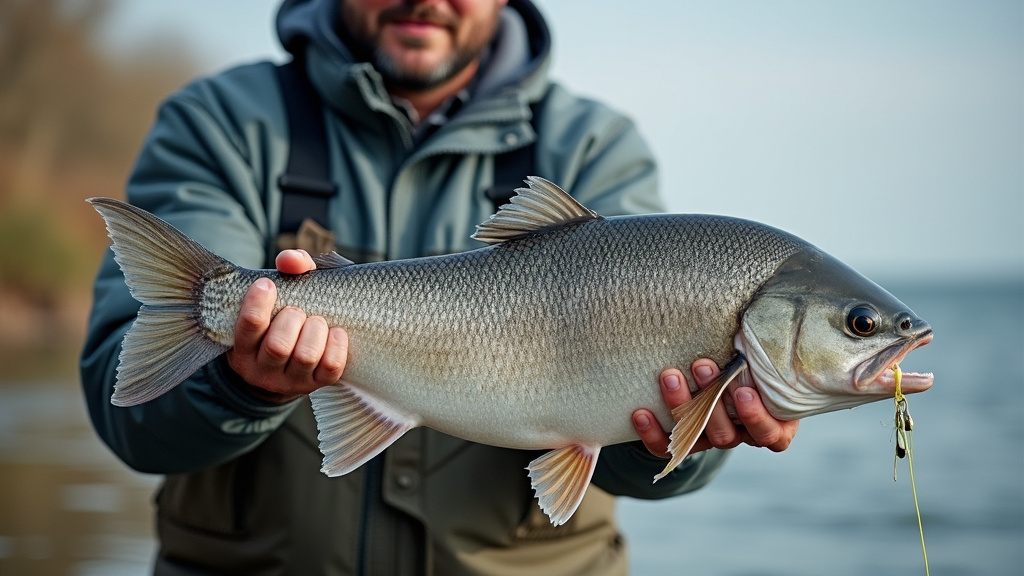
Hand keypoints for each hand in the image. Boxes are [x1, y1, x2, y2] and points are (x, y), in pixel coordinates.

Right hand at [224, 249, 348, 402]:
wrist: (287, 363)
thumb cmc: (282, 319)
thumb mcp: (277, 297)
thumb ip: (287, 270)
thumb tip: (291, 259)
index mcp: (243, 347)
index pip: (249, 326)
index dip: (259, 303)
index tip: (268, 285)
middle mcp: (262, 369)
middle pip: (278, 346)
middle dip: (293, 319)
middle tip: (298, 311)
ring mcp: (289, 381)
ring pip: (305, 357)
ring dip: (315, 331)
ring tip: (317, 322)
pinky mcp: (316, 385)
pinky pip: (331, 369)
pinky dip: (337, 346)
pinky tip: (336, 332)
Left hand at [631, 359, 798, 457]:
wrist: (722, 372)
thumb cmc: (752, 362)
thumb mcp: (764, 358)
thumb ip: (762, 349)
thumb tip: (752, 317)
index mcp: (771, 423)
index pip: (770, 435)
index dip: (757, 417)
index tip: (744, 392)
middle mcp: (740, 435)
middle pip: (726, 434)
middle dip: (711, 400)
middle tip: (701, 365)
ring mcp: (710, 441)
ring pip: (695, 437)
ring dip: (681, 406)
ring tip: (670, 376)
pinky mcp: (682, 443)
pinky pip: (665, 447)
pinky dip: (653, 433)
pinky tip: (640, 413)